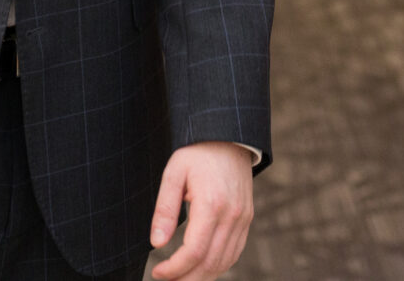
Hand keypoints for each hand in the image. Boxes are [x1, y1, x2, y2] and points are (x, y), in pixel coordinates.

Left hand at [149, 141, 253, 279]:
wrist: (230, 137)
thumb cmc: (198, 153)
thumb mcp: (174, 173)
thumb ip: (165, 209)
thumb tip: (156, 243)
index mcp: (211, 204)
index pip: (193, 252)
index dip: (174, 269)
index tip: (157, 271)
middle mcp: (231, 216)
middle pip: (209, 264)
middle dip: (186, 279)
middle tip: (166, 280)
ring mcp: (242, 219)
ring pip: (224, 262)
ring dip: (202, 277)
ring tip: (180, 278)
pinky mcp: (246, 220)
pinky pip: (234, 253)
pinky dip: (217, 266)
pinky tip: (200, 268)